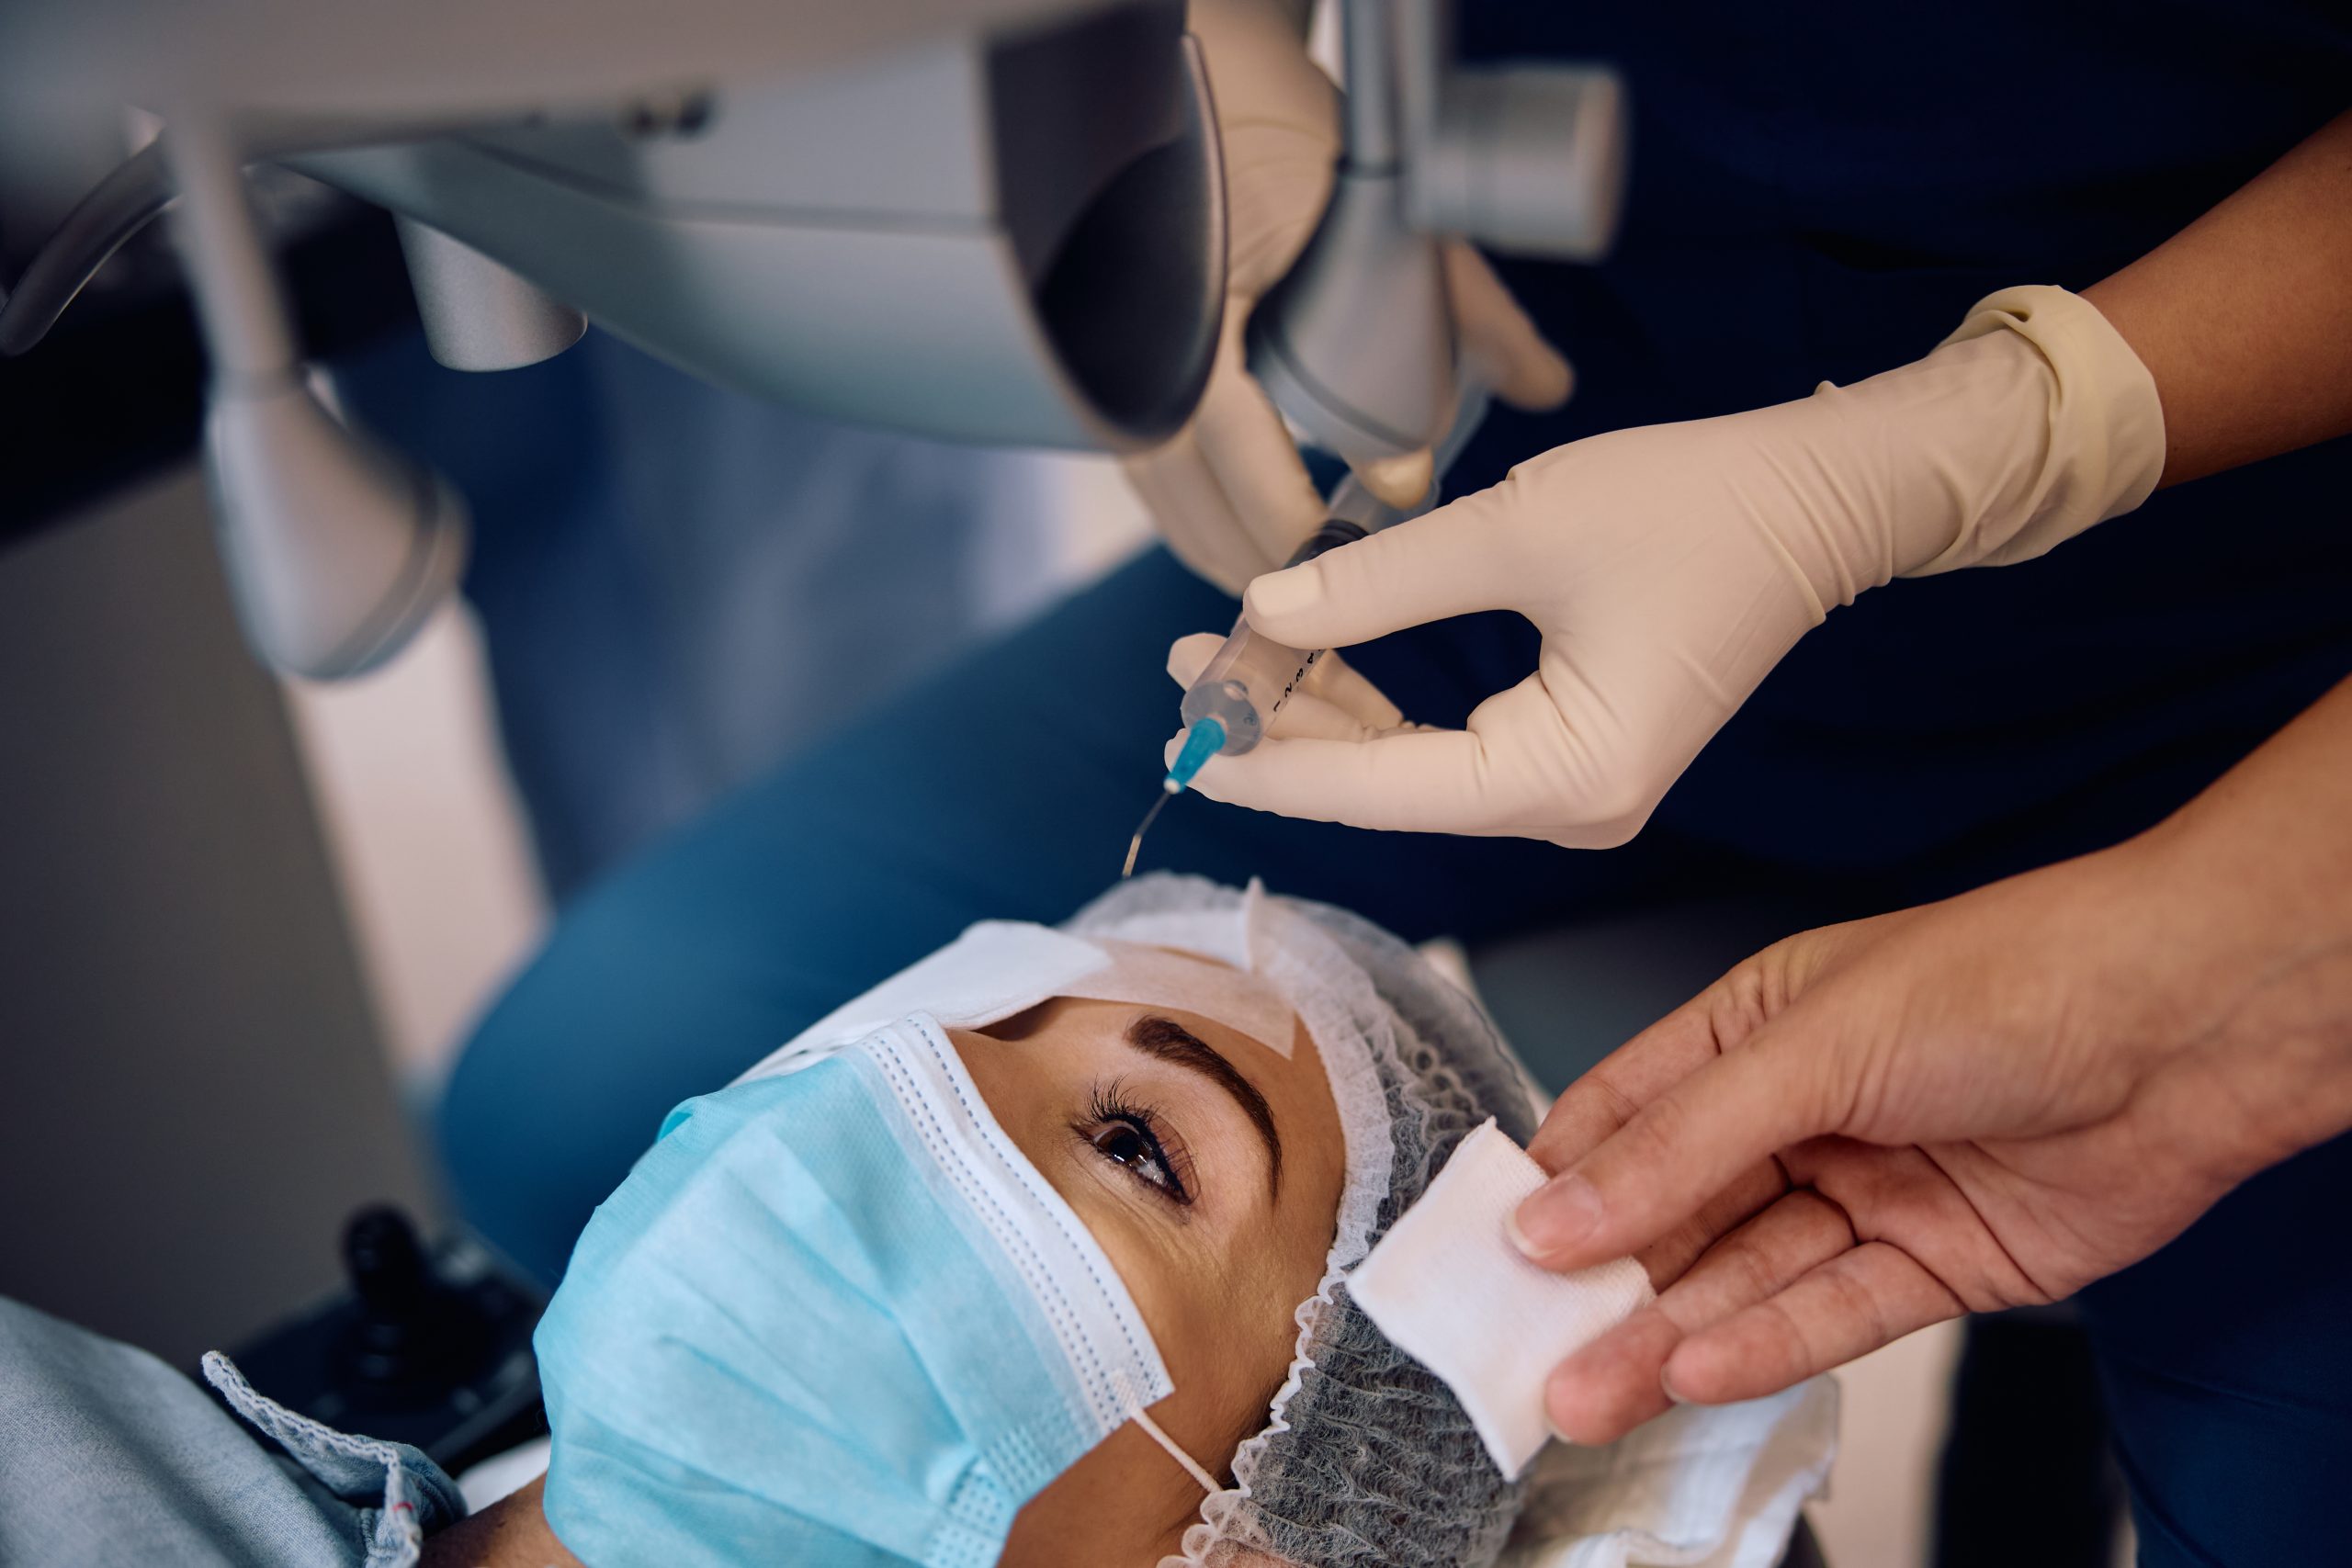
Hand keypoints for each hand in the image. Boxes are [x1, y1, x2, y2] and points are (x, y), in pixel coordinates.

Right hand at [1124, 0, 1570, 594]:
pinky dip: (1201, 516)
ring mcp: (1119, 365)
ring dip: (1228, 549)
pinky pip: (1153, 475)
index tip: (1348, 558)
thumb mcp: (1397, 224)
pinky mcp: (1120, 375)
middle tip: (1330, 607)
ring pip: (1165, 498)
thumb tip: (1543, 386)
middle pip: (1189, 496)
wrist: (1212, 83)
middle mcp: (1143, 348)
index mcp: (1200, 311)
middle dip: (1260, 562)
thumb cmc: (1299, 140)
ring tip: (1299, 590)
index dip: (1290, 519)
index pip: (1233, 447)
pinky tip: (1250, 539)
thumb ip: (1472, 316)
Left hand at [1167, 286, 2164, 844]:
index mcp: (1565, 776)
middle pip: (1387, 788)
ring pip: (1412, 769)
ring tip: (1224, 657)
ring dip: (1322, 715)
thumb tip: (1260, 613)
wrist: (1819, 498)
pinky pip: (1451, 747)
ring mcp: (1576, 787)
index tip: (1180, 735)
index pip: (1379, 788)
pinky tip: (1309, 660)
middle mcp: (1573, 808)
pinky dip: (1381, 707)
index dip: (1269, 763)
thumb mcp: (1516, 530)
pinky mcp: (1575, 751)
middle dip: (1281, 730)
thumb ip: (1378, 582)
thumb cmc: (1693, 506)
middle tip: (1184, 673)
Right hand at [1505, 760, 2351, 1442]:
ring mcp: (1868, 1191)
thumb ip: (1680, 1146)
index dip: (1555, 1183)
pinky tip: (1697, 1371)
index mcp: (1752, 1028)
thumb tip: (1555, 1214)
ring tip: (1588, 1392)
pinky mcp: (1935, 1264)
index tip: (1487, 1254)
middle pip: (1678, 1214)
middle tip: (1527, 1357)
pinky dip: (1766, 1345)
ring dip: (1667, 1336)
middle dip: (1604, 1286)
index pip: (1624, 1114)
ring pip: (1744, 1278)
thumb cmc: (2007, 977)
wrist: (2191, 1025)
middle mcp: (1802, 1112)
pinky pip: (1831, 1313)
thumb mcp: (1808, 1047)